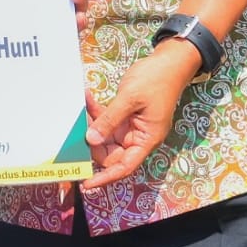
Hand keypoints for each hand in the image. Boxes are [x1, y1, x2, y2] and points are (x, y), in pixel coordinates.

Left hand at [82, 41, 196, 189]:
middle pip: (111, 152)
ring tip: (84, 104)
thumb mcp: (130, 99)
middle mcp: (138, 137)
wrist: (168, 62)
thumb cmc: (156, 80)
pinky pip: (106, 120)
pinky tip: (88, 97)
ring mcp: (131, 127)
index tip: (87, 183)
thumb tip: (92, 139)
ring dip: (92, 123)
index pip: (125, 166)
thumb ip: (110, 119)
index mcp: (146, 139)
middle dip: (93, 143)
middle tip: (78, 128)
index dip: (106, 177)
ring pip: (105, 136)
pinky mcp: (125, 116)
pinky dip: (96, 111)